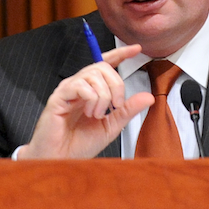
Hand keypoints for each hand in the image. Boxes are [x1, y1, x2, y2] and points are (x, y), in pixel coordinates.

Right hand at [17, 44, 154, 159]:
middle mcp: (79, 86)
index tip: (136, 48)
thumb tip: (149, 96)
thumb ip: (127, 110)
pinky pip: (80, 85)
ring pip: (93, 74)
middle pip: (103, 67)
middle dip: (117, 85)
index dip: (120, 53)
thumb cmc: (80, 144)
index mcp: (91, 90)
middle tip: (116, 106)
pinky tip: (88, 113)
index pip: (106, 64)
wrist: (61, 159)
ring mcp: (68, 90)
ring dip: (103, 96)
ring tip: (98, 114)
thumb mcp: (111, 126)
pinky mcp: (58, 97)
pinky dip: (91, 99)